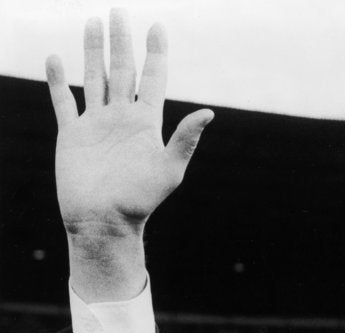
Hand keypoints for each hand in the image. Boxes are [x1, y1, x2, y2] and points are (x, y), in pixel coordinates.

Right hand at [45, 9, 211, 300]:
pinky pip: (64, 101)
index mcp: (147, 123)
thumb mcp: (169, 169)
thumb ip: (186, 139)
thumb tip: (210, 112)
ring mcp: (97, 124)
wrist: (103, 222)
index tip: (157, 26)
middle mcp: (122, 118)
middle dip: (121, 41)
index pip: (153, 78)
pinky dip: (58, 80)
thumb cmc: (139, 201)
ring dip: (92, 51)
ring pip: (94, 77)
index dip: (155, 53)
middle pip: (122, 69)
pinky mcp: (73, 134)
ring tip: (93, 23)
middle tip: (119, 11)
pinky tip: (56, 59)